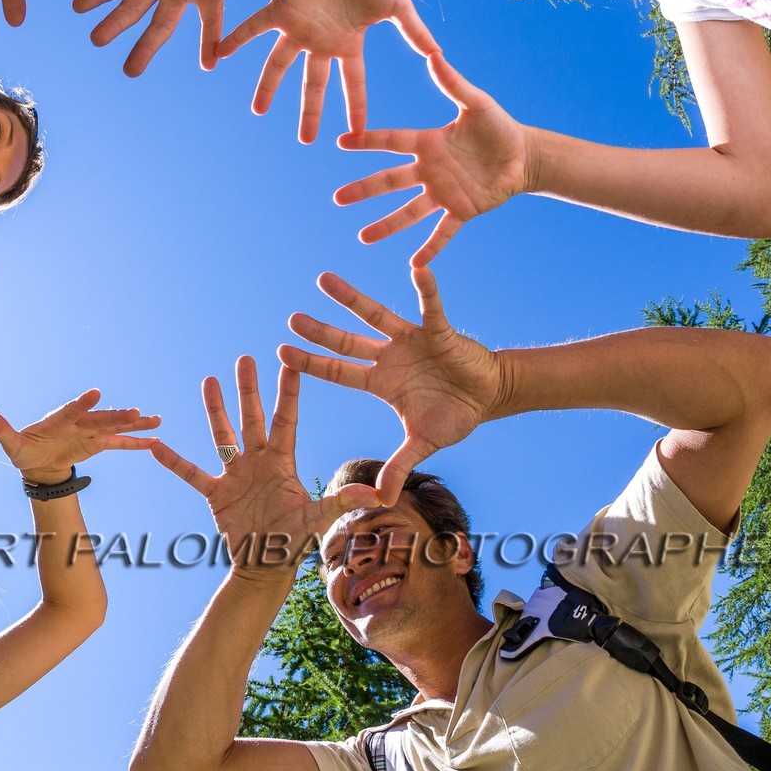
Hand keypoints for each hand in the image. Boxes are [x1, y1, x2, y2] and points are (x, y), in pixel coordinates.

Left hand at [0, 389, 160, 486]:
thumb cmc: (24, 450)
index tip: (95, 393)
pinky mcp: (98, 443)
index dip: (81, 403)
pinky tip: (155, 441)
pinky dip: (136, 443)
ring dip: (134, 424)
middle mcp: (78, 422)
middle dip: (117, 415)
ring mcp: (90, 432)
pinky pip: (119, 444)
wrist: (38, 462)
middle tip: (136, 412)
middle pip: (100, 418)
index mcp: (57, 420)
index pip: (70, 411)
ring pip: (115, 427)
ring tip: (156, 420)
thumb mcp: (10, 443)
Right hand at [150, 357, 378, 577]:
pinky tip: (156, 446)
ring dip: (215, 410)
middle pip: (252, 418)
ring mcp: (235, 475)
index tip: (290, 362)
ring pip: (223, 435)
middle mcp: (258, 462)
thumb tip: (376, 495)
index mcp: (283, 463)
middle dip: (248, 389)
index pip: (285, 420)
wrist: (266, 567)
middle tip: (244, 358)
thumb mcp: (318, 519)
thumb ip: (340, 502)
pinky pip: (192, 474)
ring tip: (208, 380)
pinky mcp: (216, 494)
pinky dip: (175, 462)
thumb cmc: (294, 541)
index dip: (287, 392)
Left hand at [219, 0, 438, 143]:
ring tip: (258, 111)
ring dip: (268, 87)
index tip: (359, 134)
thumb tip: (439, 57)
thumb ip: (414, 34)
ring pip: (279, 65)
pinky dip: (235, 39)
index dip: (356, 109)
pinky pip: (253, 28)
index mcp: (347, 44)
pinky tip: (218, 54)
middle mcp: (320, 41)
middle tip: (306, 140)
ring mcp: (298, 28)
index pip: (352, 84)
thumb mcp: (398, 9)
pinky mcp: (280, 10)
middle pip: (313, 85)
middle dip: (309, 112)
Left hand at [279, 267, 501, 502]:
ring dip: (351, 299)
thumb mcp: (422, 444)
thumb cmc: (452, 416)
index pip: (338, 372)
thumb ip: (399, 466)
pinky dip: (427, 290)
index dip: (312, 364)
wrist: (488, 397)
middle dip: (320, 332)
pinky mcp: (440, 331)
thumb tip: (380, 500)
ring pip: (376, 316)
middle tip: (291, 318)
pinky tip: (417, 270)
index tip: (282, 352)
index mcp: (381, 382)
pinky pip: (432, 307)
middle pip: (347, 343)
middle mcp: (389, 357)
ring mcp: (412, 341)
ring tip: (323, 280)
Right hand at [335, 53, 536, 265]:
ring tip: (363, 238)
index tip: (341, 142)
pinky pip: (443, 232)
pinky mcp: (462, 211)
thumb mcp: (477, 103)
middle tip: (338, 198)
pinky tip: (414, 265)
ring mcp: (443, 193)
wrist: (525, 156)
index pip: (392, 141)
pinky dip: (431, 249)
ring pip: (410, 211)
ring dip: (387, 225)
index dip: (367, 142)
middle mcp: (429, 170)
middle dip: (364, 189)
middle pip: (391, 180)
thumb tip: (434, 55)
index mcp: (429, 143)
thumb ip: (454, 83)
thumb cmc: (499, 127)